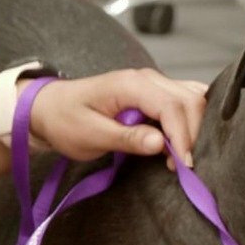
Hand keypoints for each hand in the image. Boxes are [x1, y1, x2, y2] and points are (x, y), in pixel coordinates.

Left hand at [28, 69, 209, 166]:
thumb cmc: (66, 120)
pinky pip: (184, 102)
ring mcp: (154, 83)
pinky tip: (180, 144)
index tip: (183, 165)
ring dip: (195, 128)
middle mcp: (148, 78)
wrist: (50, 108)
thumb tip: (160, 144)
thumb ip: (127, 138)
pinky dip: (190, 122)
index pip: (172, 106)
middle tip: (182, 166)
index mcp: (131, 84)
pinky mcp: (156, 93)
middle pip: (191, 100)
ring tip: (180, 157)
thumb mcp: (91, 135)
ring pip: (193, 99)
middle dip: (194, 134)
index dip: (183, 137)